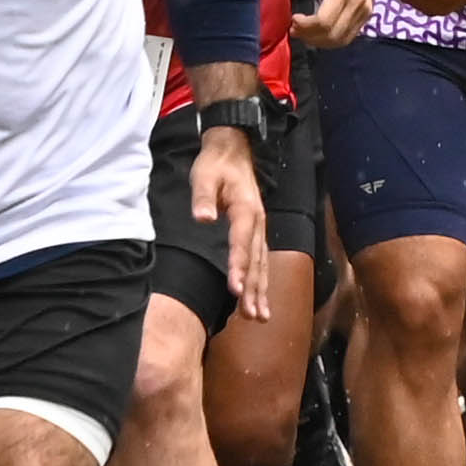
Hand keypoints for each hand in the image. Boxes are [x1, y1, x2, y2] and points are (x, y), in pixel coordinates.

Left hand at [187, 117, 265, 314]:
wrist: (233, 149)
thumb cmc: (216, 164)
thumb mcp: (205, 175)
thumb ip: (204, 197)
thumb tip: (203, 218)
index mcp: (245, 209)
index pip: (242, 243)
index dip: (239, 267)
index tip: (236, 290)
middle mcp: (257, 222)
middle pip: (256, 260)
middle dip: (254, 289)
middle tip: (252, 315)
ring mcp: (259, 228)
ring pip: (262, 264)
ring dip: (261, 291)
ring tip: (260, 317)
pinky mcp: (256, 231)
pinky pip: (261, 260)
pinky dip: (262, 281)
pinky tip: (260, 299)